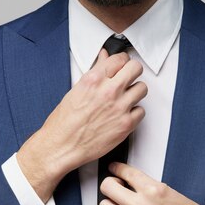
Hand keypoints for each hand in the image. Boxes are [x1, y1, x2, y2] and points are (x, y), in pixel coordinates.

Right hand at [17, 49, 146, 201]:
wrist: (62, 145)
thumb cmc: (65, 121)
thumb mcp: (77, 89)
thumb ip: (95, 72)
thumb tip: (103, 59)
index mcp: (94, 79)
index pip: (120, 58)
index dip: (122, 61)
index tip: (122, 65)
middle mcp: (108, 91)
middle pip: (135, 69)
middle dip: (132, 71)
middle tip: (128, 77)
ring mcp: (119, 107)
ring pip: (142, 88)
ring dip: (135, 91)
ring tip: (125, 97)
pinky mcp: (126, 124)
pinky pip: (141, 111)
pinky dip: (134, 112)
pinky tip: (123, 113)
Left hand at [99, 163, 204, 204]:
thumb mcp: (169, 192)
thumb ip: (147, 185)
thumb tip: (131, 181)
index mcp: (153, 190)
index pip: (124, 171)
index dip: (117, 168)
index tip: (115, 168)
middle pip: (107, 187)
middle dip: (110, 183)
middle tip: (116, 184)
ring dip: (110, 202)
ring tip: (119, 201)